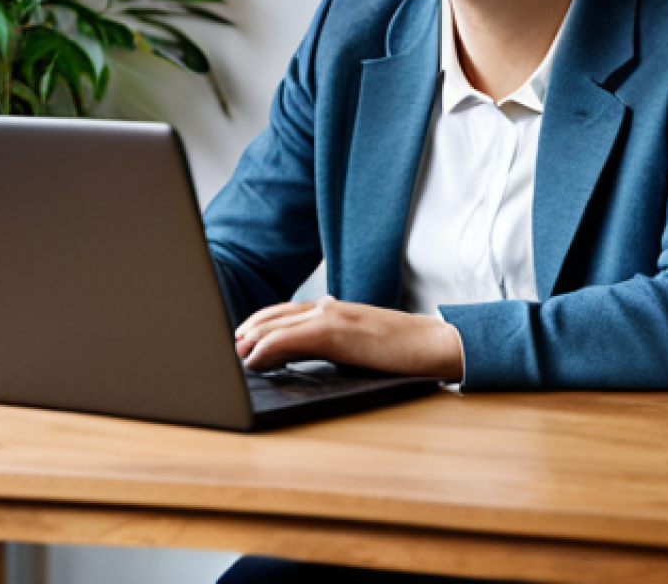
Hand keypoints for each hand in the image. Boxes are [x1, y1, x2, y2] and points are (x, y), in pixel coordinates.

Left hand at [234, 296, 463, 381]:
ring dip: (251, 339)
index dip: (260, 325)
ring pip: (277, 324)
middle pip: (274, 316)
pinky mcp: (336, 331)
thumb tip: (307, 359)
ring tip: (235, 354)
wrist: (436, 344)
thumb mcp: (361, 345)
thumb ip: (334, 346)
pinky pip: (291, 339)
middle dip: (249, 331)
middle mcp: (328, 307)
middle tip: (230, 347)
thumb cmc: (403, 350)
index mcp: (333, 310)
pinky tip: (254, 358)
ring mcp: (331, 316)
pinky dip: (268, 348)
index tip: (242, 340)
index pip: (285, 314)